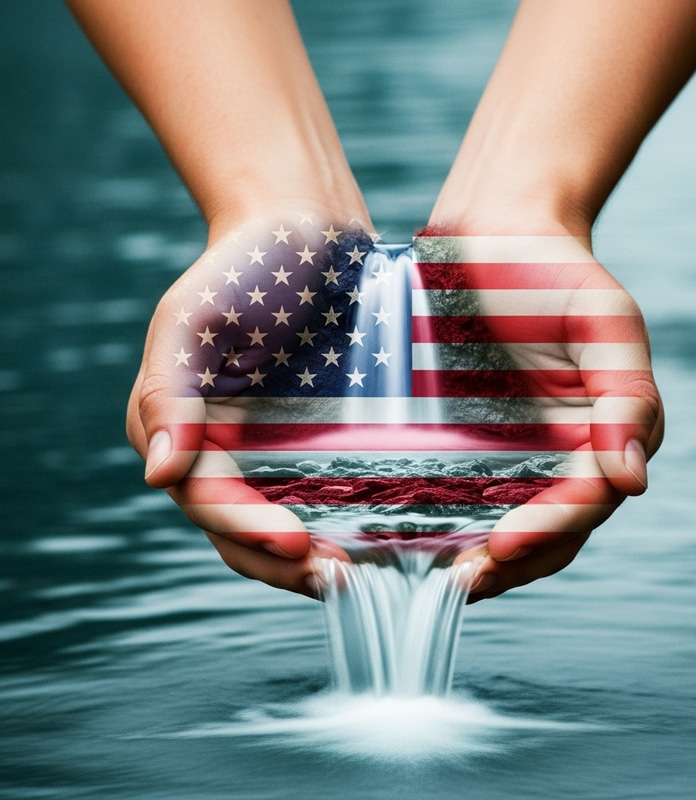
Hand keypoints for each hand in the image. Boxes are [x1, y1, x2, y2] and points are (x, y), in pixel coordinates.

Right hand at [125, 217, 374, 594]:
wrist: (306, 226)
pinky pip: (322, 491)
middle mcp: (221, 445)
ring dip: (315, 556)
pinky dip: (339, 519)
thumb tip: (159, 474)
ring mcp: (269, 443)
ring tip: (361, 571)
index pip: (210, 500)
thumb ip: (168, 392)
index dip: (250, 531)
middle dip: (284, 561)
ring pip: (283, 520)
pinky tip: (376, 533)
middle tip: (340, 578)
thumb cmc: (247, 262)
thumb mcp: (193, 317)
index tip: (302, 548)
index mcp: (180, 426)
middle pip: (243, 529)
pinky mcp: (312, 433)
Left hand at [413, 234, 662, 600]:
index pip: (585, 501)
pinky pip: (464, 493)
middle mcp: (563, 450)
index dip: (548, 530)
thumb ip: (627, 395)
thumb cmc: (549, 270)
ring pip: (506, 521)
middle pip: (549, 530)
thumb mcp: (603, 321)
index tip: (501, 547)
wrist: (491, 234)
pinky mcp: (469, 438)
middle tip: (462, 582)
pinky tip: (416, 539)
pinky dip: (450, 523)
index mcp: (606, 431)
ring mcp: (515, 448)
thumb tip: (632, 478)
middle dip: (512, 563)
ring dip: (480, 559)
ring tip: (437, 579)